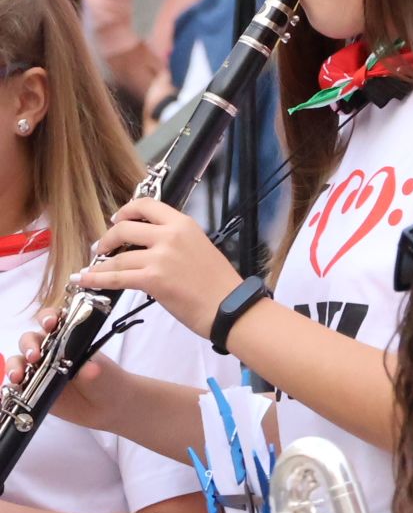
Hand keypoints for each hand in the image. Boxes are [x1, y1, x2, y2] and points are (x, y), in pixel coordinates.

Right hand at [6, 311, 121, 428]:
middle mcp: (49, 350)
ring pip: (18, 361)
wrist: (107, 406)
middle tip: (35, 356)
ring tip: (18, 376)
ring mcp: (39, 370)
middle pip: (29, 340)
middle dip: (28, 345)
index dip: (47, 318)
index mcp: (67, 338)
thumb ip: (92, 370)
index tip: (50, 323)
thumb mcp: (101, 372)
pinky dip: (7, 387)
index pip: (52, 321)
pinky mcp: (32, 389)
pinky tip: (8, 390)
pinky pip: (14, 386)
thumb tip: (88, 370)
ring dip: (14, 366)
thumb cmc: (107, 380)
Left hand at [86, 199, 241, 338]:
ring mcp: (159, 257)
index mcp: (184, 224)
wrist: (229, 307)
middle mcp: (170, 235)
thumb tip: (148, 246)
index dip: (125, 211)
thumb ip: (175, 241)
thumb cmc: (219, 282)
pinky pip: (115, 277)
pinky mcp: (151, 279)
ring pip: (117, 256)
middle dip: (107, 239)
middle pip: (124, 228)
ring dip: (99, 264)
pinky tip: (84, 279)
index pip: (147, 205)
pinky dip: (95, 279)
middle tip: (100, 249)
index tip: (116, 220)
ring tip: (92, 270)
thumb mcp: (199, 248)